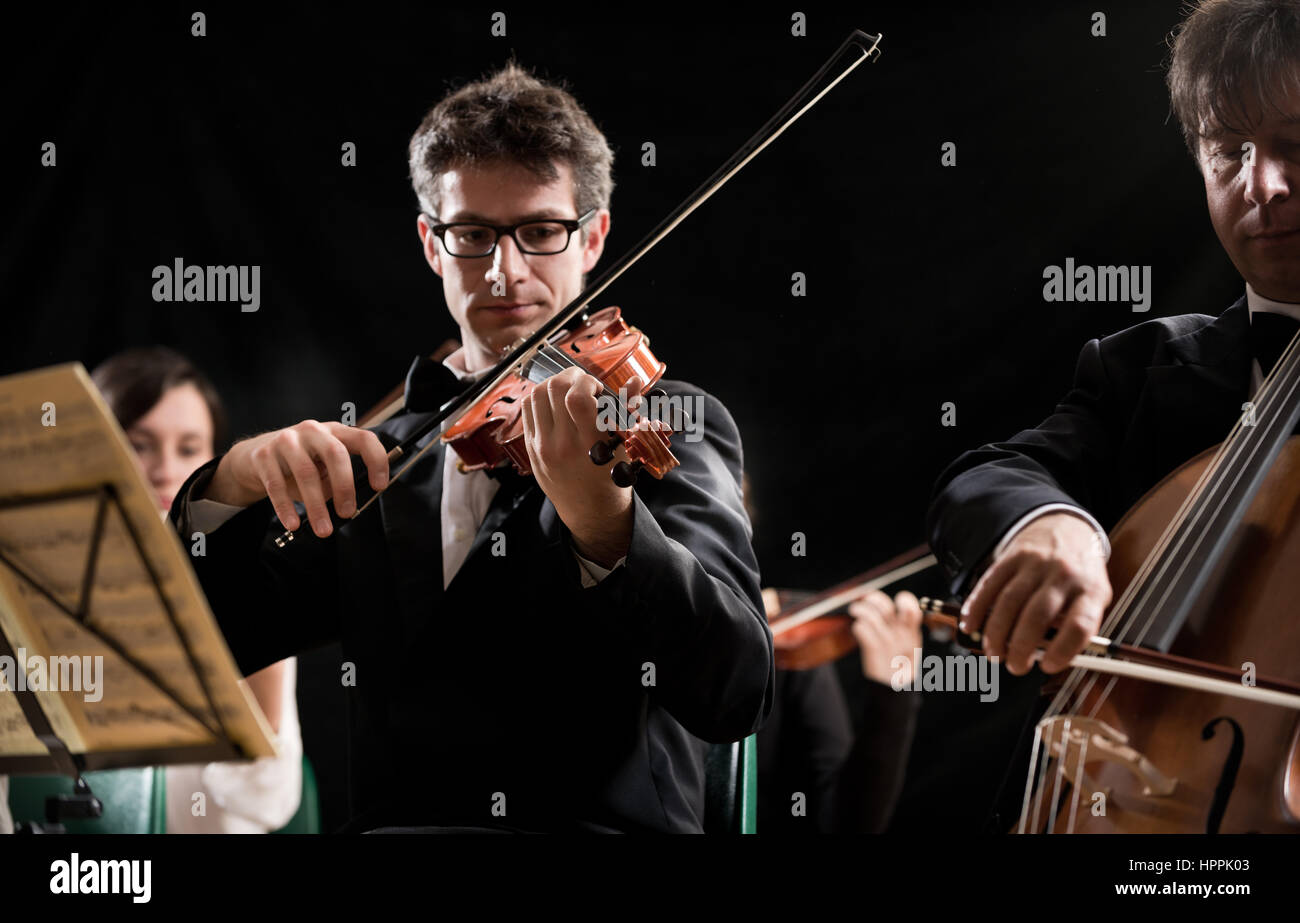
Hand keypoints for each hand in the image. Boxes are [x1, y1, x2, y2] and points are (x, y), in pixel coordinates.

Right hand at [203, 420, 389, 537]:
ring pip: (306, 472)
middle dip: (344, 486)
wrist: (255, 458)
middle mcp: (312, 431)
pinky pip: (276, 485)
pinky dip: (286, 508)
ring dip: (316, 505)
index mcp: (335, 432)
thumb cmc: (299, 465)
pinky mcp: (264, 455)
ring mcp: (287, 440)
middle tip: (347, 513)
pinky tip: (293, 524)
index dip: (376, 460)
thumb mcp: (323, 469)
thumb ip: (337, 482)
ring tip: (323, 529)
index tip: (379, 486)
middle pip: (335, 453)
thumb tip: (348, 506)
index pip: (364, 438)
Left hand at [520, 367, 645, 567]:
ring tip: (570, 390)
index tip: (597, 387)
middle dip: (572, 376)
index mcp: (589, 446)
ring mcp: (542, 447)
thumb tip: (635, 381)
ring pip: (537, 394)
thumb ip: (627, 411)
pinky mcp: (531, 448)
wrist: (589, 512)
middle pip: (555, 389)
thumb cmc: (611, 479)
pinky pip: (528, 409)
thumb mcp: (625, 447)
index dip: (586, 382)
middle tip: (584, 384)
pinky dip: (540, 397)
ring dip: (555, 383)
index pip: (577, 399)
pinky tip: (555, 402)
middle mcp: (562, 445)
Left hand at [847, 590, 922, 684]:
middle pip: (887, 608)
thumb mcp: (909, 646)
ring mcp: (887, 642)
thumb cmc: (899, 665)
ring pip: (871, 616)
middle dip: (875, 599)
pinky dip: (857, 626)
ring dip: (860, 610)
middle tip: (867, 600)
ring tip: (855, 609)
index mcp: (911, 633)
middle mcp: (900, 635)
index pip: (912, 609)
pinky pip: (862, 629)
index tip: (894, 600)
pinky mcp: (874, 649)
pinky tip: (857, 629)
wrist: (894, 689)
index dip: (904, 600)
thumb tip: (888, 606)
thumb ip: (904, 627)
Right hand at [961, 512, 1111, 674]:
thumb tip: (1041, 657)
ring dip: (996, 632)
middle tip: (1014, 666)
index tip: (1047, 666)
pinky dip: (975, 608)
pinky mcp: (1011, 557)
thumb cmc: (1079, 576)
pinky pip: (989, 584)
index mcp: (1090, 590)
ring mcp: (1035, 564)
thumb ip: (1073, 627)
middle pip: (1037, 614)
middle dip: (1020, 646)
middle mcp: (1063, 574)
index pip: (1080, 624)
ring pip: (1009, 601)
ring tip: (994, 653)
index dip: (1063, 650)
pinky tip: (970, 626)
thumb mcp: (1092, 599)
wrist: (1067, 528)